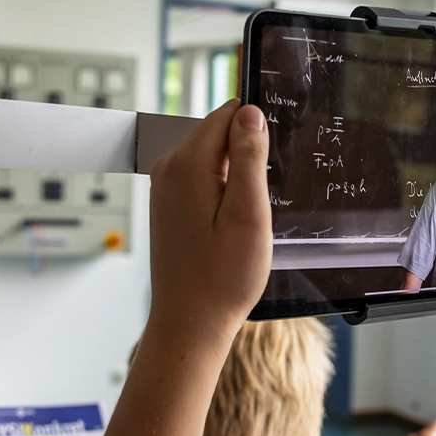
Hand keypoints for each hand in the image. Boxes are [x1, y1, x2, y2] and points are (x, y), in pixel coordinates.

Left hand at [147, 100, 271, 335]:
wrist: (190, 321)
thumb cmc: (223, 277)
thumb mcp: (249, 214)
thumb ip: (250, 158)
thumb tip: (250, 114)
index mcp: (187, 164)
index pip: (228, 115)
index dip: (256, 132)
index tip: (270, 166)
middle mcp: (168, 168)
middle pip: (219, 134)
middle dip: (246, 157)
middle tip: (259, 203)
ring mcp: (164, 187)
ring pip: (212, 157)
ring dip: (235, 179)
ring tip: (244, 219)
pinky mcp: (167, 204)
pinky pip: (202, 179)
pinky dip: (222, 193)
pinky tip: (230, 226)